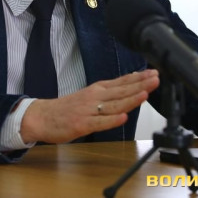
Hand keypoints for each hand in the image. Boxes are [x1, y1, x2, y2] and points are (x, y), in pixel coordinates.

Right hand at [20, 70, 158, 143]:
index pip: (122, 82)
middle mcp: (94, 97)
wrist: (42, 116)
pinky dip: (112, 120)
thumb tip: (132, 82)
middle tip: (155, 79)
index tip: (154, 73)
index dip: (139, 78)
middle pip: (121, 91)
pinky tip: (122, 117)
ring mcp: (88, 111)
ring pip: (113, 105)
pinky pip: (100, 123)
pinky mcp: (82, 124)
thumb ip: (110, 91)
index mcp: (97, 89)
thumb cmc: (67, 107)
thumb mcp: (90, 94)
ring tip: (144, 94)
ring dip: (130, 99)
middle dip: (140, 85)